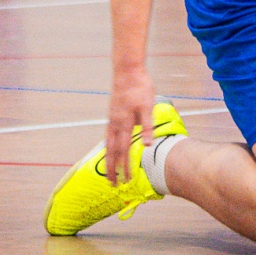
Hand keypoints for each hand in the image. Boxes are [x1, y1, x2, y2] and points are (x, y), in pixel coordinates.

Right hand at [103, 65, 157, 190]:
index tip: (127, 181)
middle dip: (111, 169)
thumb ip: (147, 126)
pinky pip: (107, 135)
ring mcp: (111, 118)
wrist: (127, 70)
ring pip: (107, 144)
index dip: (125, 167)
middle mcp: (114, 123)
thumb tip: (147, 145)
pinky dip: (107, 146)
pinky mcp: (112, 114)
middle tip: (112, 184)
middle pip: (111, 151)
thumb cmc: (139, 87)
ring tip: (108, 171)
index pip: (124, 151)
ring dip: (108, 159)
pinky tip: (109, 148)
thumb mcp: (148, 106)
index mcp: (124, 123)